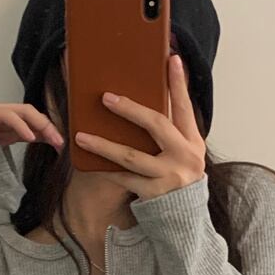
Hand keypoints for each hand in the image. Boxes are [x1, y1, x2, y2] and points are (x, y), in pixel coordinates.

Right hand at [0, 101, 64, 152]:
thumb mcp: (16, 137)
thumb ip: (34, 136)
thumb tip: (57, 143)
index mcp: (20, 117)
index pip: (42, 120)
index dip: (53, 132)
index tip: (63, 147)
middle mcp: (14, 111)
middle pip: (37, 114)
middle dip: (50, 127)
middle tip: (60, 143)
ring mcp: (3, 111)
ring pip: (26, 111)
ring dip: (41, 124)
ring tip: (51, 139)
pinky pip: (10, 117)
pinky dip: (22, 126)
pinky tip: (30, 137)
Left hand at [73, 54, 206, 199]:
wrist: (184, 216)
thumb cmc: (178, 176)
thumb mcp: (183, 151)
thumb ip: (170, 129)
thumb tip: (145, 98)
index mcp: (193, 141)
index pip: (185, 107)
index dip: (178, 83)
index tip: (171, 59)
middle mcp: (185, 157)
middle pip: (156, 125)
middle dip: (130, 109)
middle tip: (106, 98)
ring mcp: (170, 176)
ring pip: (131, 157)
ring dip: (104, 145)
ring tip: (81, 137)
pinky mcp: (155, 194)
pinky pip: (125, 179)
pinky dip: (108, 170)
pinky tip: (90, 162)